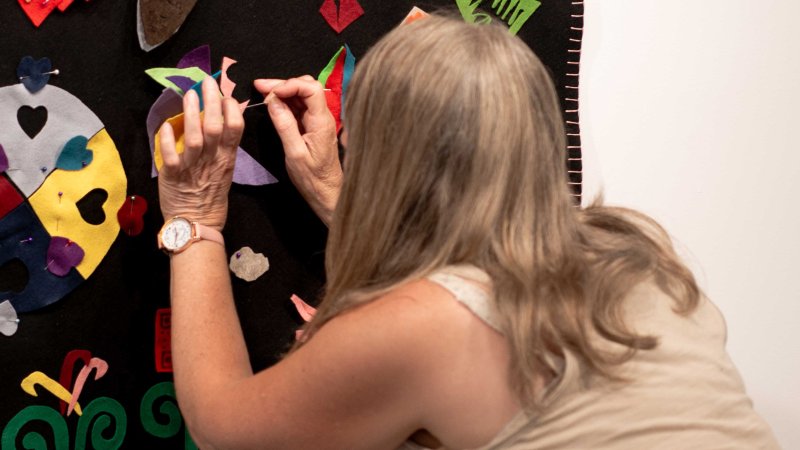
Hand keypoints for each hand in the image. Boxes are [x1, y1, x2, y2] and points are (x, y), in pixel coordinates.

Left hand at [158, 77, 243, 231]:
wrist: (196, 223)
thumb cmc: (211, 197)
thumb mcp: (225, 170)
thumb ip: (223, 147)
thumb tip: (221, 121)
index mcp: (226, 158)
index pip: (235, 128)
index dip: (232, 108)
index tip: (226, 94)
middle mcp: (212, 160)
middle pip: (215, 126)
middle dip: (212, 101)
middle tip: (207, 81)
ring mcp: (192, 167)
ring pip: (194, 137)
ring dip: (191, 114)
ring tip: (190, 95)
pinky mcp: (172, 174)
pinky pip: (169, 154)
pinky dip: (167, 139)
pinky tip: (166, 126)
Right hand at [254, 76, 341, 225]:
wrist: (327, 192)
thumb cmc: (313, 178)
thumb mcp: (294, 154)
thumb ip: (285, 125)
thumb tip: (273, 101)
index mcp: (321, 122)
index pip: (310, 89)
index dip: (289, 84)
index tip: (270, 92)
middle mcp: (322, 117)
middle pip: (306, 87)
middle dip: (282, 84)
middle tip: (259, 86)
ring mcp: (318, 121)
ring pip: (301, 95)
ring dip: (282, 91)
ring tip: (261, 91)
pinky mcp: (312, 126)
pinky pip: (299, 107)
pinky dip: (285, 102)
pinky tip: (272, 103)